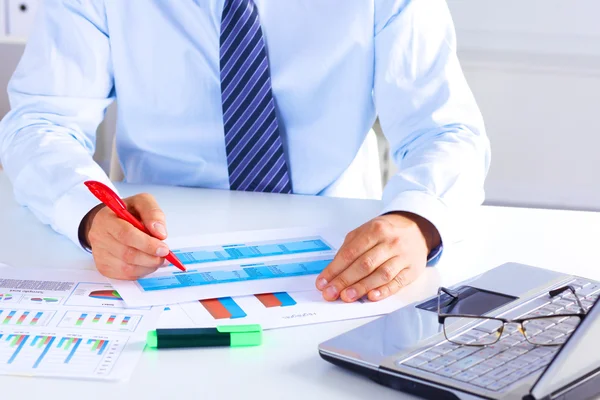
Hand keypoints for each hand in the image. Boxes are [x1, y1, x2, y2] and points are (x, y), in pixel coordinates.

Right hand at [81, 193, 169, 279]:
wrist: (112, 222)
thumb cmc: (127, 212)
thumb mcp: (142, 202)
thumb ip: (153, 212)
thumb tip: (160, 232)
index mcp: (106, 218)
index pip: (126, 234)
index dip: (147, 244)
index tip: (164, 248)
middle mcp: (98, 237)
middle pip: (128, 254)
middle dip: (151, 257)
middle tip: (166, 255)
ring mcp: (100, 254)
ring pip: (128, 268)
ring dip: (149, 265)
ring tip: (159, 258)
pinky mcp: (104, 267)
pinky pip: (126, 275)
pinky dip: (141, 271)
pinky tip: (147, 262)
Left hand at [316, 212, 439, 301]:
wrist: (417, 228)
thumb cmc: (386, 232)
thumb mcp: (366, 231)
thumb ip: (349, 248)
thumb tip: (333, 271)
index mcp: (375, 230)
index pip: (350, 253)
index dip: (335, 269)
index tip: (323, 282)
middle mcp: (390, 243)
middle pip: (364, 264)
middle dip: (345, 280)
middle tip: (331, 293)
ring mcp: (402, 256)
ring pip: (381, 274)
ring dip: (362, 287)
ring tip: (347, 296)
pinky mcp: (412, 270)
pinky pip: (397, 282)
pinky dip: (384, 291)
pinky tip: (372, 296)